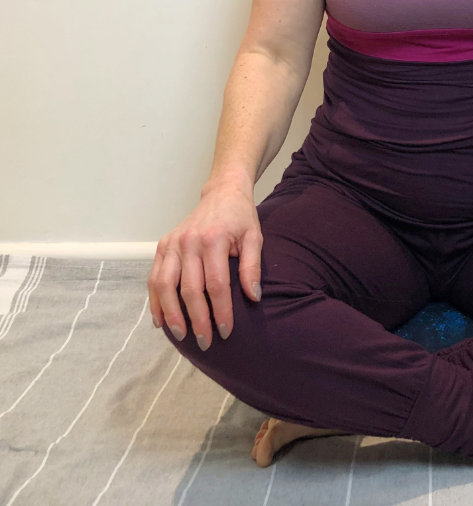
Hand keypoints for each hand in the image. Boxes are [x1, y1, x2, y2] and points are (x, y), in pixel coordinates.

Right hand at [147, 182, 261, 350]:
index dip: (220, 311)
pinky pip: (154, 277)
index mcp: (213, 240)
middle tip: (205, 342)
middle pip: (189, 289)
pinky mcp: (162, 245)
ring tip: (181, 335)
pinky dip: (155, 301)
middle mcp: (189, 242)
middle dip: (197, 319)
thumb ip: (252, 267)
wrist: (222, 193)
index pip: (216, 284)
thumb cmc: (240, 217)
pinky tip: (161, 320)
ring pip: (165, 286)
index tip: (226, 332)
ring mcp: (172, 243)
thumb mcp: (254, 237)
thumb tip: (254, 297)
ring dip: (171, 314)